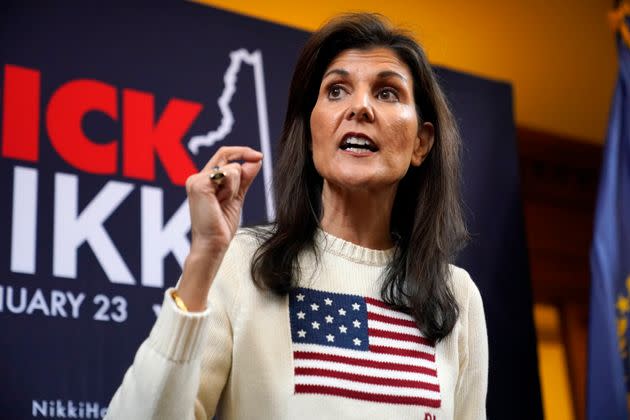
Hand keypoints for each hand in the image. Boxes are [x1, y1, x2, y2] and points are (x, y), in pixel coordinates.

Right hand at [178, 146, 262, 309]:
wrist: (213, 243)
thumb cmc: (221, 226)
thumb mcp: (237, 197)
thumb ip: (245, 178)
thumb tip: (256, 159)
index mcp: (204, 180)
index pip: (223, 155)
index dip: (242, 151)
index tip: (259, 156)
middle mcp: (197, 177)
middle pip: (227, 157)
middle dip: (242, 168)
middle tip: (245, 179)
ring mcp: (196, 180)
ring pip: (231, 168)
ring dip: (236, 187)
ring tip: (224, 203)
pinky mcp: (199, 184)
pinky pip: (228, 175)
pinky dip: (232, 189)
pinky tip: (222, 202)